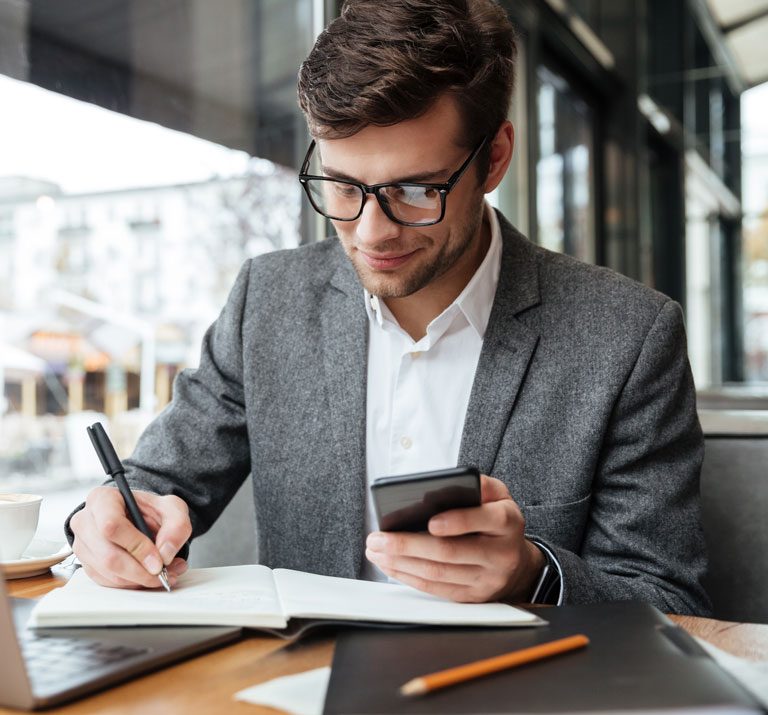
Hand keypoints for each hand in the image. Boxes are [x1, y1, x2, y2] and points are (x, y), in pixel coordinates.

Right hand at [70, 486, 191, 588]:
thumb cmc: (151, 510)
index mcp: (102, 499)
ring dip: (139, 579)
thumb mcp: (173, 508)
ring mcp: (82, 545)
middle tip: (164, 574)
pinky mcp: (87, 564)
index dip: (137, 546)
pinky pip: (107, 581)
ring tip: (165, 573)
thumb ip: (177, 526)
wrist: (140, 518)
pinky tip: (149, 575)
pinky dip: (131, 583)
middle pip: (108, 555)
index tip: (159, 560)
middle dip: (140, 571)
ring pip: (108, 572)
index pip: (112, 526)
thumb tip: (165, 553)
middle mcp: (85, 521)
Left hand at [365, 475, 544, 602]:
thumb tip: (448, 484)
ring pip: (438, 573)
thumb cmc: (497, 520)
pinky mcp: (472, 597)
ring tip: (376, 550)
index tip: (430, 521)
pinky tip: (390, 565)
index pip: (484, 520)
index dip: (457, 522)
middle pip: (451, 552)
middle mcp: (500, 554)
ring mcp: (486, 579)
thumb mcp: (498, 495)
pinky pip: (436, 589)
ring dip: (401, 562)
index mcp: (507, 522)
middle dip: (408, 545)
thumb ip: (479, 485)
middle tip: (379, 538)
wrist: (517, 562)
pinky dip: (408, 577)